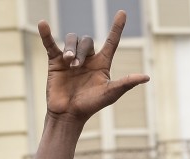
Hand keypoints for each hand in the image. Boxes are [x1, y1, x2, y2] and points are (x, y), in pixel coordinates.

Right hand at [38, 11, 147, 126]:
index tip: (122, 13)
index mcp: (102, 63)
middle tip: (76, 67)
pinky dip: (46, 34)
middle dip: (82, 51)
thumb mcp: (110, 93)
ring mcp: (70, 59)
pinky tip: (42, 24)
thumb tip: (146, 77)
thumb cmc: (90, 106)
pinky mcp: (55, 61)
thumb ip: (126, 82)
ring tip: (69, 63)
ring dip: (71, 49)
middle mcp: (87, 58)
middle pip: (87, 41)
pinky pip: (51, 43)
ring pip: (73, 40)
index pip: (112, 41)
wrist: (68, 115)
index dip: (117, 27)